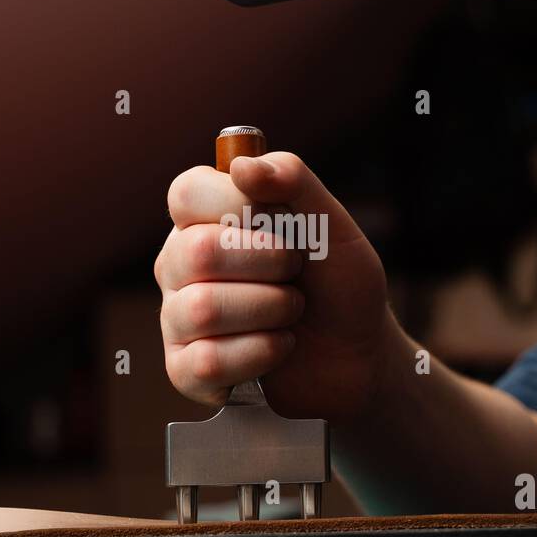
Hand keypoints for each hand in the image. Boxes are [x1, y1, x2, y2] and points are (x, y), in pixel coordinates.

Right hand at [154, 151, 393, 421]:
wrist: (359, 354)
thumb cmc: (338, 283)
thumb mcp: (332, 224)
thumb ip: (292, 181)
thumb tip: (241, 166)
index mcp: (205, 219)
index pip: (187, 193)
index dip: (239, 205)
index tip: (281, 221)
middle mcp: (180, 263)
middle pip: (196, 252)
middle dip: (269, 264)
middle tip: (295, 273)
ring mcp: (177, 317)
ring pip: (203, 310)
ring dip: (271, 311)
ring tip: (291, 312)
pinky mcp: (185, 370)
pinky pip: (206, 362)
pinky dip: (261, 354)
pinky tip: (278, 348)